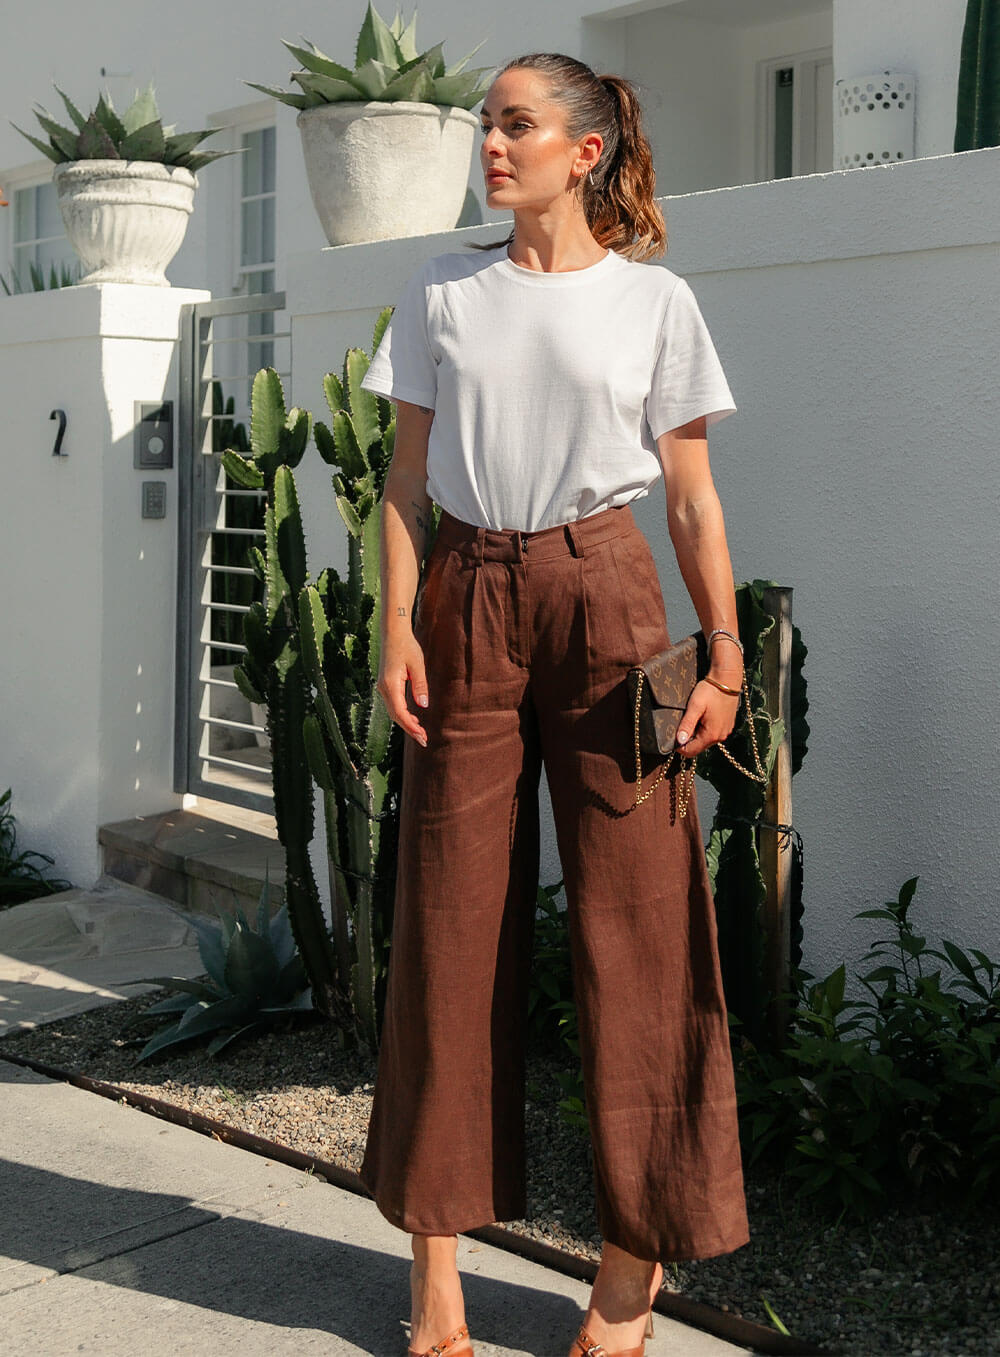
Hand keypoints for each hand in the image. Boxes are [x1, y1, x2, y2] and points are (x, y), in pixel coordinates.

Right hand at [377, 629, 428, 746]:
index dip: (411, 726)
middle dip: (409, 729)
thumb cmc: (407, 646)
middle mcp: (384, 688)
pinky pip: (394, 705)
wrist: (393, 634)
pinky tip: (414, 719)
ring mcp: (383, 687)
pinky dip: (403, 714)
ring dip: (406, 723)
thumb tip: (423, 705)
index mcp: (391, 684)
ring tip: (421, 733)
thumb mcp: (417, 665)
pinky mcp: (386, 685)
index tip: (422, 736)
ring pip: (394, 711)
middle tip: (424, 740)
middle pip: (395, 715)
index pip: (400, 712)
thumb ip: (420, 685)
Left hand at [675, 680, 740, 757]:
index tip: (672, 735)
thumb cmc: (710, 691)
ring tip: (692, 718)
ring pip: (705, 740)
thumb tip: (679, 740)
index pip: (691, 751)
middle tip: (682, 723)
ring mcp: (725, 731)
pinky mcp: (727, 725)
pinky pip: (712, 733)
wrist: (727, 679)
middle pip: (698, 746)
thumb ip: (687, 724)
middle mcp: (720, 736)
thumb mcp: (694, 707)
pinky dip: (704, 729)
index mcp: (711, 734)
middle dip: (687, 739)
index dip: (679, 746)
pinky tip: (702, 716)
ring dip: (696, 733)